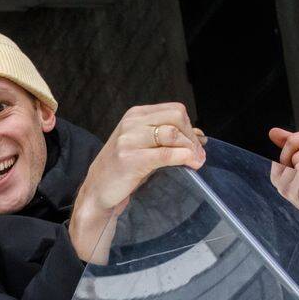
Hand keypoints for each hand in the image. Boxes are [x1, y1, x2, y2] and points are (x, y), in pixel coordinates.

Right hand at [68, 103, 207, 259]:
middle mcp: (132, 123)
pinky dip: (183, 158)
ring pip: (172, 134)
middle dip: (192, 137)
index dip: (191, 127)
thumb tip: (200, 135)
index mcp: (136, 115)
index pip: (174, 110)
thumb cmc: (123, 168)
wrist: (98, 189)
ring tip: (196, 161)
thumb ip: (168, 137)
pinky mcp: (131, 159)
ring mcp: (129, 140)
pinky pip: (165, 154)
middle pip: (176, 117)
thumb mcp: (144, 145)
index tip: (197, 145)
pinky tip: (190, 164)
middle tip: (199, 155)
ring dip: (190, 148)